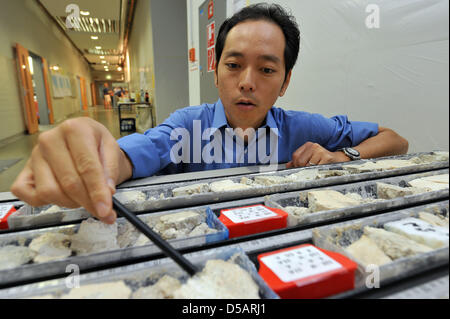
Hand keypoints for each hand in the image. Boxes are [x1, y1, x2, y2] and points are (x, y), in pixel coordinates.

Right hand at [11, 118, 132, 223]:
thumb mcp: (112, 150)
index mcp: (74, 129)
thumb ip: (111, 171)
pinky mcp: (25, 171)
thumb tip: (106, 192)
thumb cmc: (97, 144)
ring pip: (49, 192)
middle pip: (69, 182)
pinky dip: (47, 202)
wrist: (85, 139)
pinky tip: (63, 196)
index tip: (105, 209)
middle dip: (87, 202)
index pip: (87, 167)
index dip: (97, 192)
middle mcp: (50, 140)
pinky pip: (30, 196)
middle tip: (101, 210)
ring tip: (83, 197)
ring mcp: (34, 156)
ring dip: (70, 202)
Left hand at [286, 142, 349, 168]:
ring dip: (309, 171)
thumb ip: (298, 161)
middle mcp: (313, 146)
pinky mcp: (326, 157)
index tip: (298, 169)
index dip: (295, 164)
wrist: (338, 159)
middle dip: (301, 169)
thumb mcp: (309, 157)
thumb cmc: (322, 159)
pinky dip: (316, 172)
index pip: (295, 156)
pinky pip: (317, 168)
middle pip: (300, 161)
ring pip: (308, 166)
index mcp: (308, 145)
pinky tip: (319, 170)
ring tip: (313, 170)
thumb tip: (288, 165)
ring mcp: (320, 151)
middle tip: (305, 172)